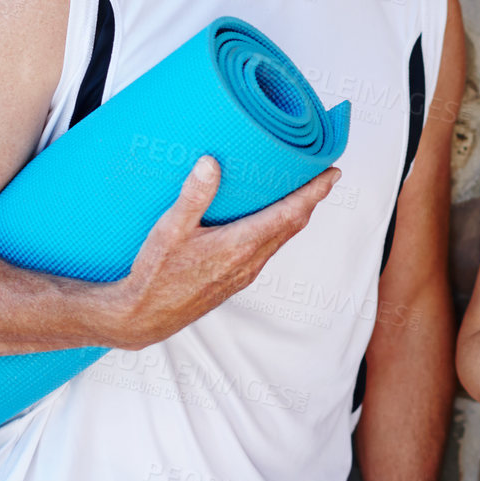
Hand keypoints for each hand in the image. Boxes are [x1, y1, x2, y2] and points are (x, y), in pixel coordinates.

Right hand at [101, 155, 339, 349]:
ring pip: (281, 238)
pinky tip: (268, 220)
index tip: (333, 174)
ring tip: (300, 193)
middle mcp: (250, 260)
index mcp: (241, 245)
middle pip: (293, 225)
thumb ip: (193, 196)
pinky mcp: (236, 278)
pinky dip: (278, 229)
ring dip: (295, 215)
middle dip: (311, 199)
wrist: (146, 317)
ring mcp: (245, 272)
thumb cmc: (156, 275)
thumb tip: (211, 164)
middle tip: (324, 175)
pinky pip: (267, 248)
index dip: (315, 192)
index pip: (291, 213)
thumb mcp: (170, 230)